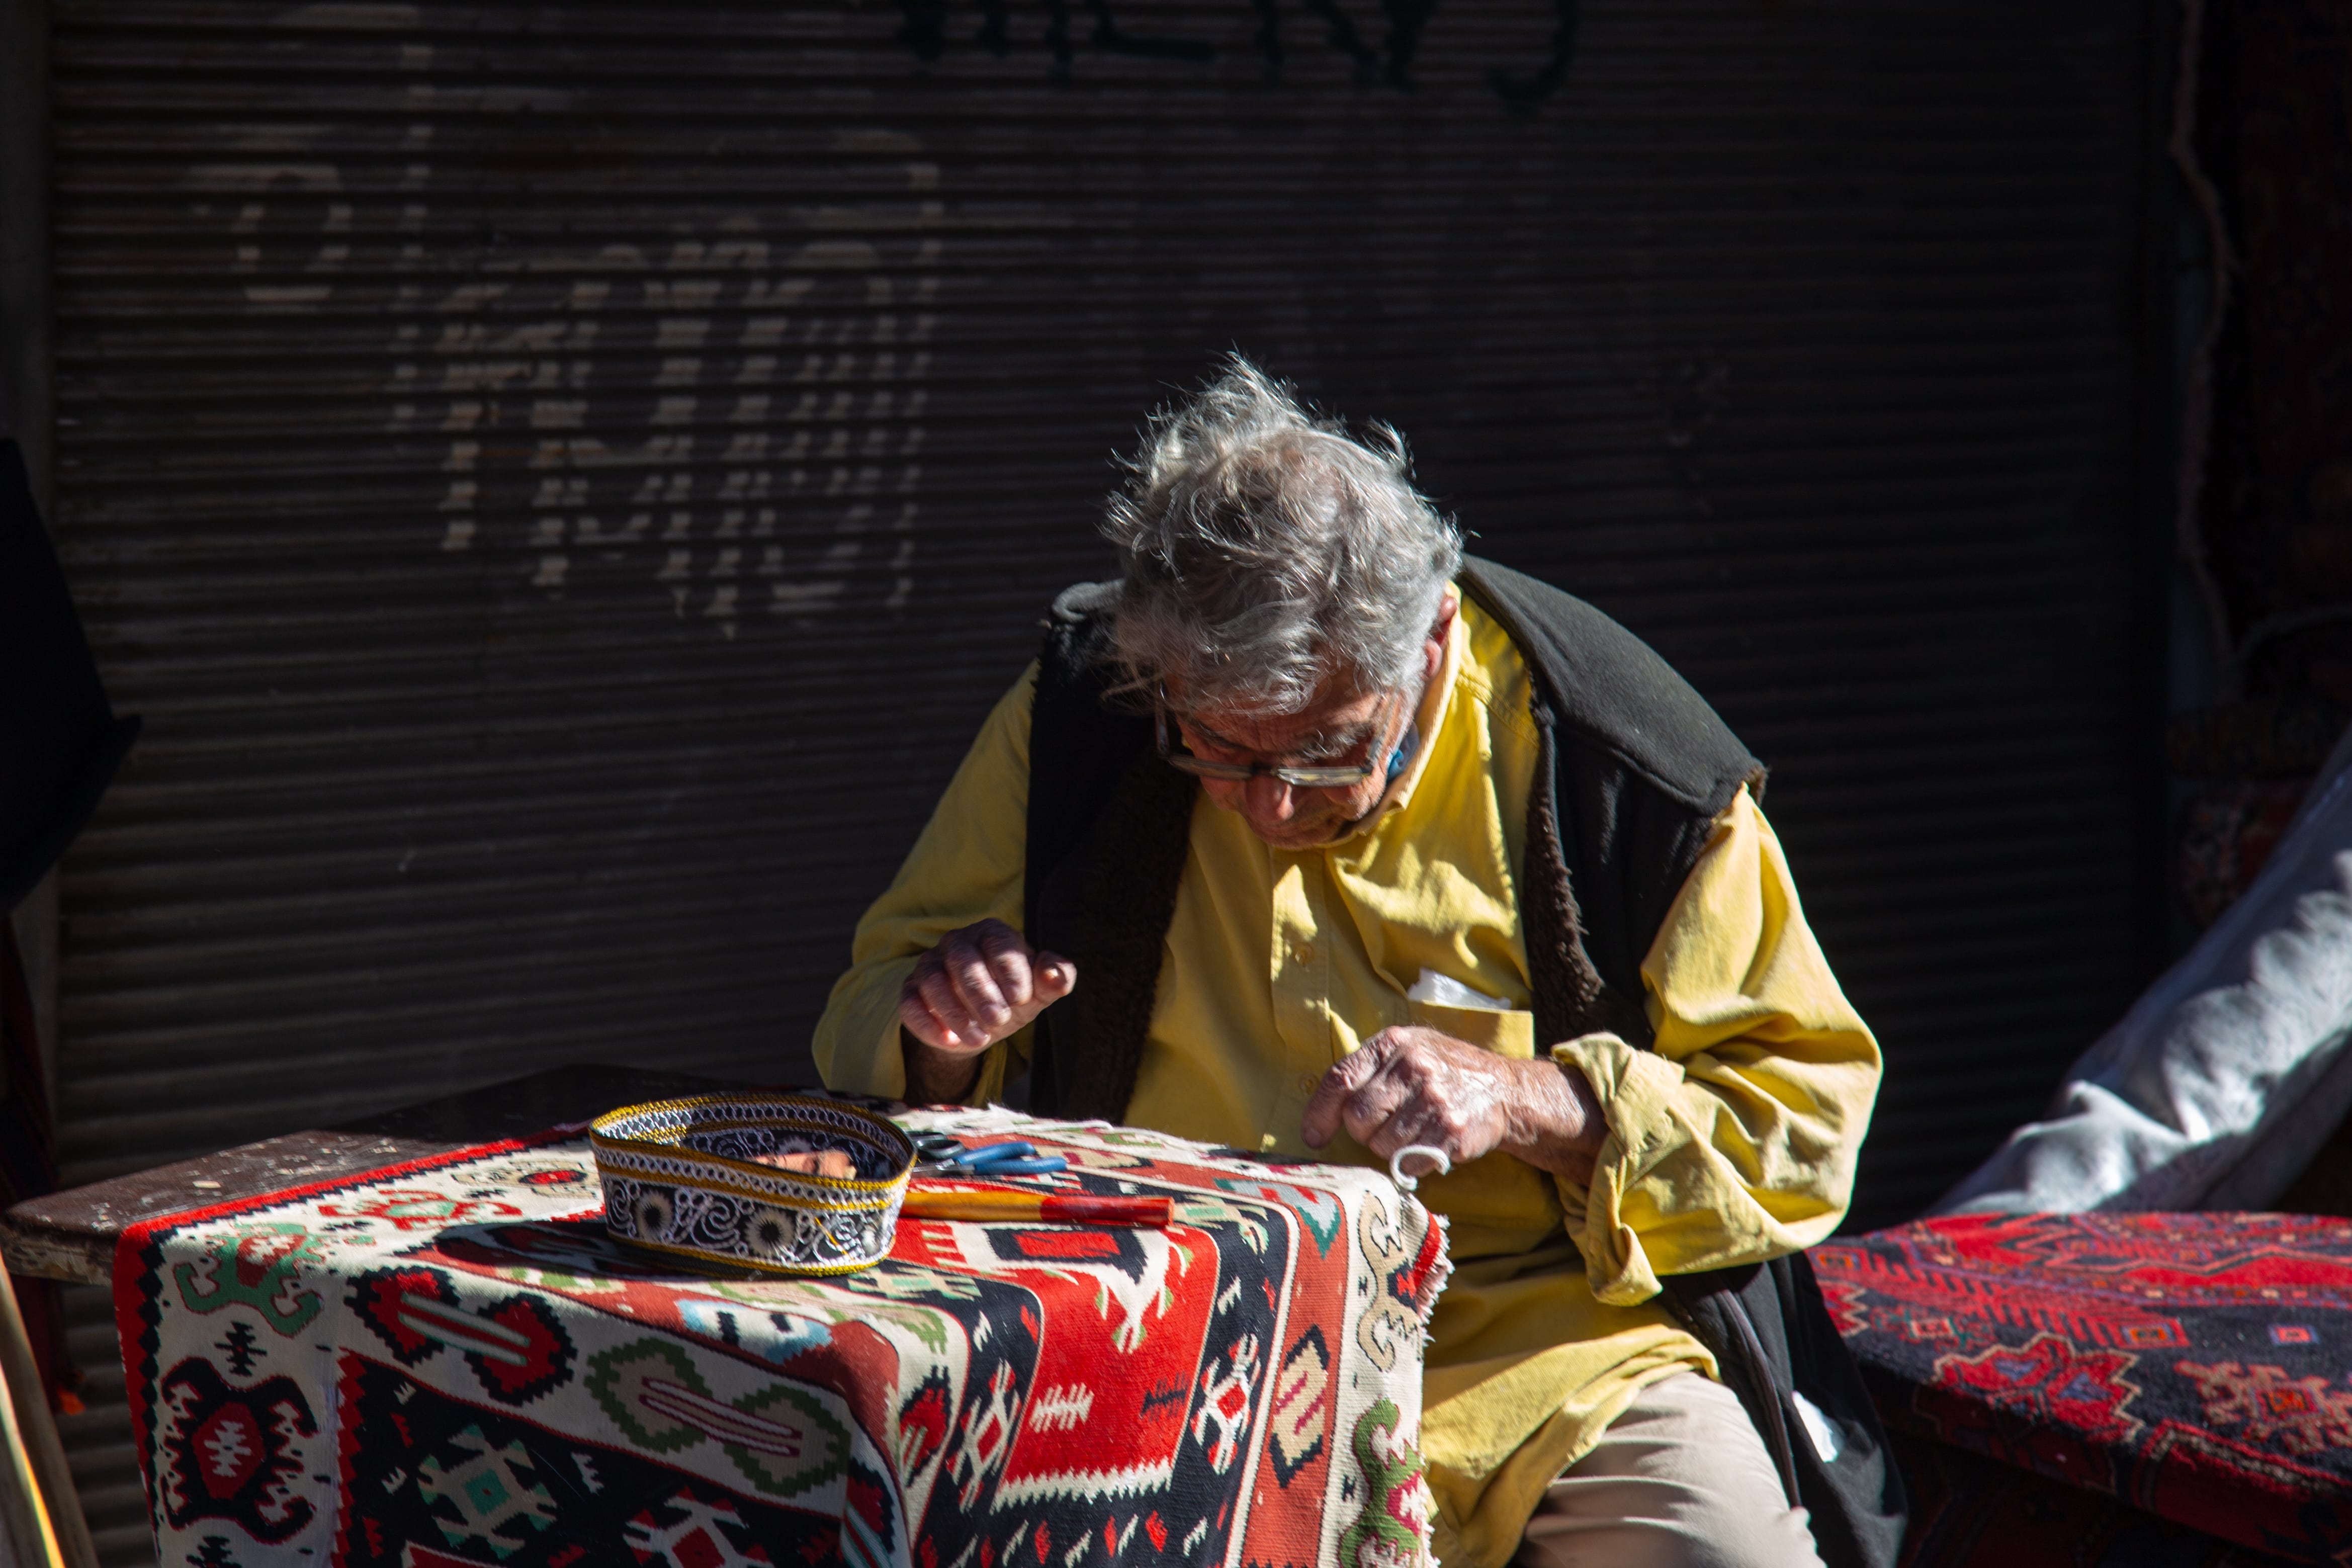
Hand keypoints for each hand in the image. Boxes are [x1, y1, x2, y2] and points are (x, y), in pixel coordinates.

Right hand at [899, 919, 1075, 1055]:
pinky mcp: (911, 991)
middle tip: (999, 1020)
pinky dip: (927, 1023)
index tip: (1021, 998)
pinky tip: (948, 1042)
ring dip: (955, 1012)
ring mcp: (930, 965)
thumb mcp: (1039, 991)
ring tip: (980, 1039)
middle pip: (963, 960)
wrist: (982, 1023)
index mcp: (992, 934)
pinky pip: (910, 1003)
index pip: (999, 944)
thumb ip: (1055, 978)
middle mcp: (957, 943)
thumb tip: (1056, 976)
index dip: (1010, 970)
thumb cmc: (1013, 997)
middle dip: (980, 992)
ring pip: (933, 981)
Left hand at [1300, 1025, 1604, 1180]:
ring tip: (1409, 1132)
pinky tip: (1426, 1145)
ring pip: (1381, 1145)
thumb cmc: (1442, 1070)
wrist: (1502, 1088)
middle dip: (1361, 1132)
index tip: (1313, 1135)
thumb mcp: (1405, 1051)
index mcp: (1394, 1044)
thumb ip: (1366, 1070)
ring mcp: (1435, 1100)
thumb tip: (1320, 1114)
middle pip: (1357, 1119)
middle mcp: (1414, 1068)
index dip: (1320, 1113)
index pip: (1340, 1080)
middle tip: (1380, 1128)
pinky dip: (1411, 1164)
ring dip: (1388, 1149)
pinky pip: (1409, 1163)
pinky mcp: (1453, 1132)